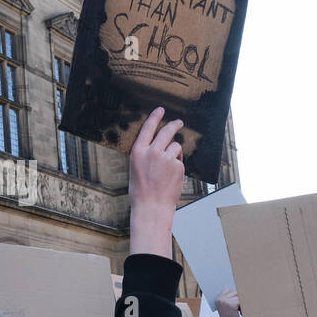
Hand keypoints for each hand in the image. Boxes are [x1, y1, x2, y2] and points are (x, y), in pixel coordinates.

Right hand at [128, 108, 184, 257]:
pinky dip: (178, 165)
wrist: (151, 207)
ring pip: (176, 147)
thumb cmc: (141, 191)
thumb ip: (145, 154)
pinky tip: (171, 177)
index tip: (161, 109)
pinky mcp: (178, 166)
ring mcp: (166, 158)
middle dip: (174, 125)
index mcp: (138, 152)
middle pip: (167, 131)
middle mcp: (152, 152)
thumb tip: (159, 144)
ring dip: (175, 153)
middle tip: (179, 122)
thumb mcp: (136, 168)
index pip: (148, 128)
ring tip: (168, 168)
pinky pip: (180, 160)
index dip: (155, 117)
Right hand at [215, 289, 240, 316]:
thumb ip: (230, 299)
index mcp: (218, 299)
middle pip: (234, 292)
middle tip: (239, 308)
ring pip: (238, 296)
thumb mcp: (227, 307)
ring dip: (241, 303)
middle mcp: (220, 299)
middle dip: (239, 299)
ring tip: (240, 310)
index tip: (237, 301)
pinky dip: (243, 306)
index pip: (228, 290)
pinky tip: (240, 313)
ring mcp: (225, 301)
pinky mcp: (231, 304)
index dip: (234, 295)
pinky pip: (241, 301)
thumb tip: (237, 288)